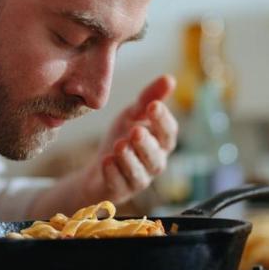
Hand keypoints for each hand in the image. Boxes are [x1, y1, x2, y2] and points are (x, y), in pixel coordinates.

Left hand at [82, 74, 178, 204]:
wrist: (98, 169)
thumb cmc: (122, 138)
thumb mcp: (132, 115)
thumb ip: (149, 98)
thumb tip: (170, 78)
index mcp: (160, 143)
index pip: (169, 133)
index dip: (163, 120)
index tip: (153, 106)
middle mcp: (153, 163)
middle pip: (156, 157)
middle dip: (146, 144)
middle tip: (136, 130)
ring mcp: (137, 179)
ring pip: (139, 173)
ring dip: (130, 159)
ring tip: (120, 144)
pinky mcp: (120, 191)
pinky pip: (119, 184)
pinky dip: (113, 173)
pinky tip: (107, 161)